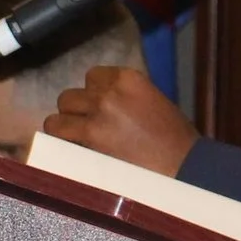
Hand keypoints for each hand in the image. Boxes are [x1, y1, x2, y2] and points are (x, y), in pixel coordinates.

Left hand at [45, 65, 198, 176]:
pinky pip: (58, 129)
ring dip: (66, 121)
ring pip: (62, 107)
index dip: (93, 93)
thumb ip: (126, 96)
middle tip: (87, 125)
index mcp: (129, 78)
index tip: (98, 108)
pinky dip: (59, 138)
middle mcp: (110, 89)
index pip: (94, 76)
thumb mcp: (153, 101)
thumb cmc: (175, 137)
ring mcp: (97, 111)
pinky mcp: (90, 135)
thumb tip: (104, 102)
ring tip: (75, 136)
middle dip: (78, 108)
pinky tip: (68, 147)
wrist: (182, 164)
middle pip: (74, 92)